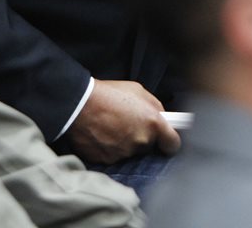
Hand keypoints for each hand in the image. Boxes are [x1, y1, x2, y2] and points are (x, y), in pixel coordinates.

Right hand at [65, 80, 180, 164]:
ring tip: (111, 125)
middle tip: (128, 123)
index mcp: (153, 123)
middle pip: (148, 147)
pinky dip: (110, 148)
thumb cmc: (109, 93)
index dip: (170, 142)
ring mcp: (124, 153)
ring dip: (125, 142)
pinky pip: (114, 156)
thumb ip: (154, 107)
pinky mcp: (108, 160)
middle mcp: (141, 141)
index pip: (173, 144)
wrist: (78, 104)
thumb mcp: (138, 91)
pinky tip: (102, 134)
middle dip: (142, 137)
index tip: (166, 141)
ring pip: (130, 151)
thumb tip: (162, 117)